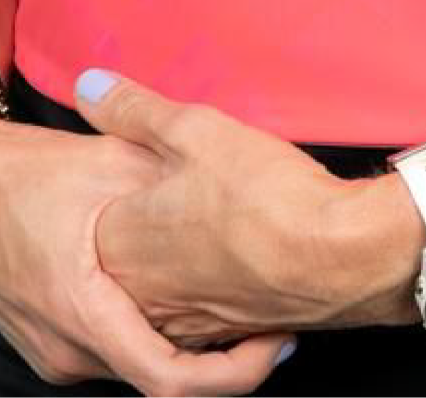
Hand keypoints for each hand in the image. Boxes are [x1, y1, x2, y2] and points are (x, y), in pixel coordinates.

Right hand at [0, 80, 298, 391]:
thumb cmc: (11, 174)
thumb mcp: (99, 162)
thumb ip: (163, 171)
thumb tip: (228, 168)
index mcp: (82, 314)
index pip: (171, 380)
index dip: (234, 374)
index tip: (276, 342)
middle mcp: (67, 351)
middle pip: (161, 375)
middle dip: (220, 355)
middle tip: (272, 315)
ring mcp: (56, 352)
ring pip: (137, 361)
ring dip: (186, 341)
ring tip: (236, 300)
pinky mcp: (51, 341)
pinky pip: (115, 349)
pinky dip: (152, 329)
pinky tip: (180, 291)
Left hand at [75, 69, 393, 348]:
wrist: (337, 257)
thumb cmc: (265, 196)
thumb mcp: (195, 128)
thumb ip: (134, 108)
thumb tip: (88, 87)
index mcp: (121, 242)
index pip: (92, 213)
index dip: (122, 183)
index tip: (147, 168)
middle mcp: (142, 293)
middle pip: (127, 252)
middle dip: (147, 224)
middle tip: (184, 192)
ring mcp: (182, 321)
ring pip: (162, 287)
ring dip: (178, 260)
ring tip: (213, 223)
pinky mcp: (223, 338)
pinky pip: (200, 311)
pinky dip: (212, 286)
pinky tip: (238, 257)